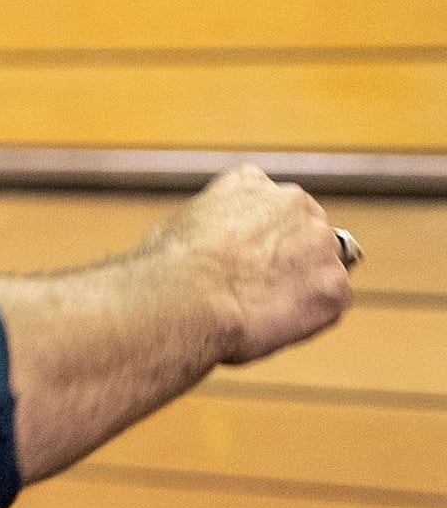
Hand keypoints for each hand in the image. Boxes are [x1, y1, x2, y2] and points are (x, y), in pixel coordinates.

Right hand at [153, 164, 351, 364]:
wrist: (187, 299)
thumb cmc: (171, 268)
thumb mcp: (183, 224)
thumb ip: (214, 226)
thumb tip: (211, 248)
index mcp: (250, 182)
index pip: (270, 205)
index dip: (259, 236)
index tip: (246, 256)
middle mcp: (293, 203)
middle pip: (305, 231)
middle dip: (290, 256)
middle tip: (261, 285)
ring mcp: (321, 244)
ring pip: (322, 268)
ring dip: (302, 287)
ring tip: (262, 309)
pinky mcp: (335, 287)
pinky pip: (329, 305)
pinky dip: (308, 318)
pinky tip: (273, 324)